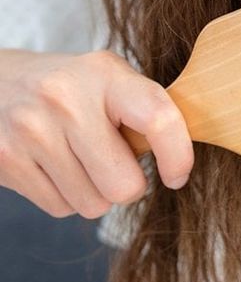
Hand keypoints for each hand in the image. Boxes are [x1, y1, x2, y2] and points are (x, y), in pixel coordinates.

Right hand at [0, 49, 193, 218]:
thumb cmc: (71, 89)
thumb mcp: (111, 81)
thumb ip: (148, 112)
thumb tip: (182, 159)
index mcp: (105, 74)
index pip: (159, 118)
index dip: (178, 157)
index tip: (177, 176)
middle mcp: (65, 98)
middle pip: (125, 185)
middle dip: (127, 185)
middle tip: (112, 162)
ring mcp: (32, 130)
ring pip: (94, 204)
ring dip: (94, 192)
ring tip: (77, 158)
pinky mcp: (7, 159)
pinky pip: (61, 208)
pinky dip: (65, 196)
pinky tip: (53, 166)